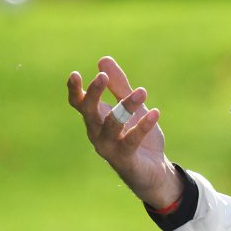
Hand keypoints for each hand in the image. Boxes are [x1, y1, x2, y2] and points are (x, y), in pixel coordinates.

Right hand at [67, 56, 182, 208]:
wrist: (153, 170)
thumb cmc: (138, 137)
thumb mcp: (131, 108)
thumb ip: (119, 86)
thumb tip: (103, 59)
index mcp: (95, 120)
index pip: (79, 103)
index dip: (75, 90)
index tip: (75, 74)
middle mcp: (97, 134)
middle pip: (89, 112)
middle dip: (94, 94)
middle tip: (102, 76)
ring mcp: (109, 148)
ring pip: (112, 125)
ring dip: (126, 107)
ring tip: (142, 91)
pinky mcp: (125, 159)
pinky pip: (131, 141)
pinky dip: (143, 126)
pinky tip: (156, 112)